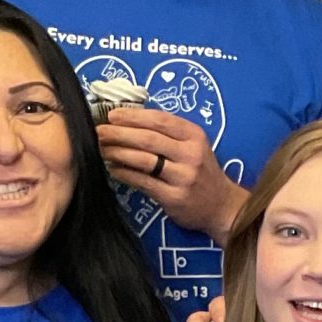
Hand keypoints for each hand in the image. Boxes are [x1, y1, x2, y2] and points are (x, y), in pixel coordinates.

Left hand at [97, 107, 246, 243]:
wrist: (221, 206)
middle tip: (99, 131)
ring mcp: (183, 177)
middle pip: (148, 139)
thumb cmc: (201, 171)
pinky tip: (113, 169)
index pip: (160, 120)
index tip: (113, 115)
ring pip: (143, 160)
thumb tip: (128, 122)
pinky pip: (143, 182)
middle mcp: (190, 154)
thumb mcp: (193, 146)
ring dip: (118, 152)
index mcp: (194, 136)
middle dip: (120, 133)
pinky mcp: (174, 197)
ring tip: (102, 149)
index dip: (133, 116)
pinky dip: (124, 173)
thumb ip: (168, 134)